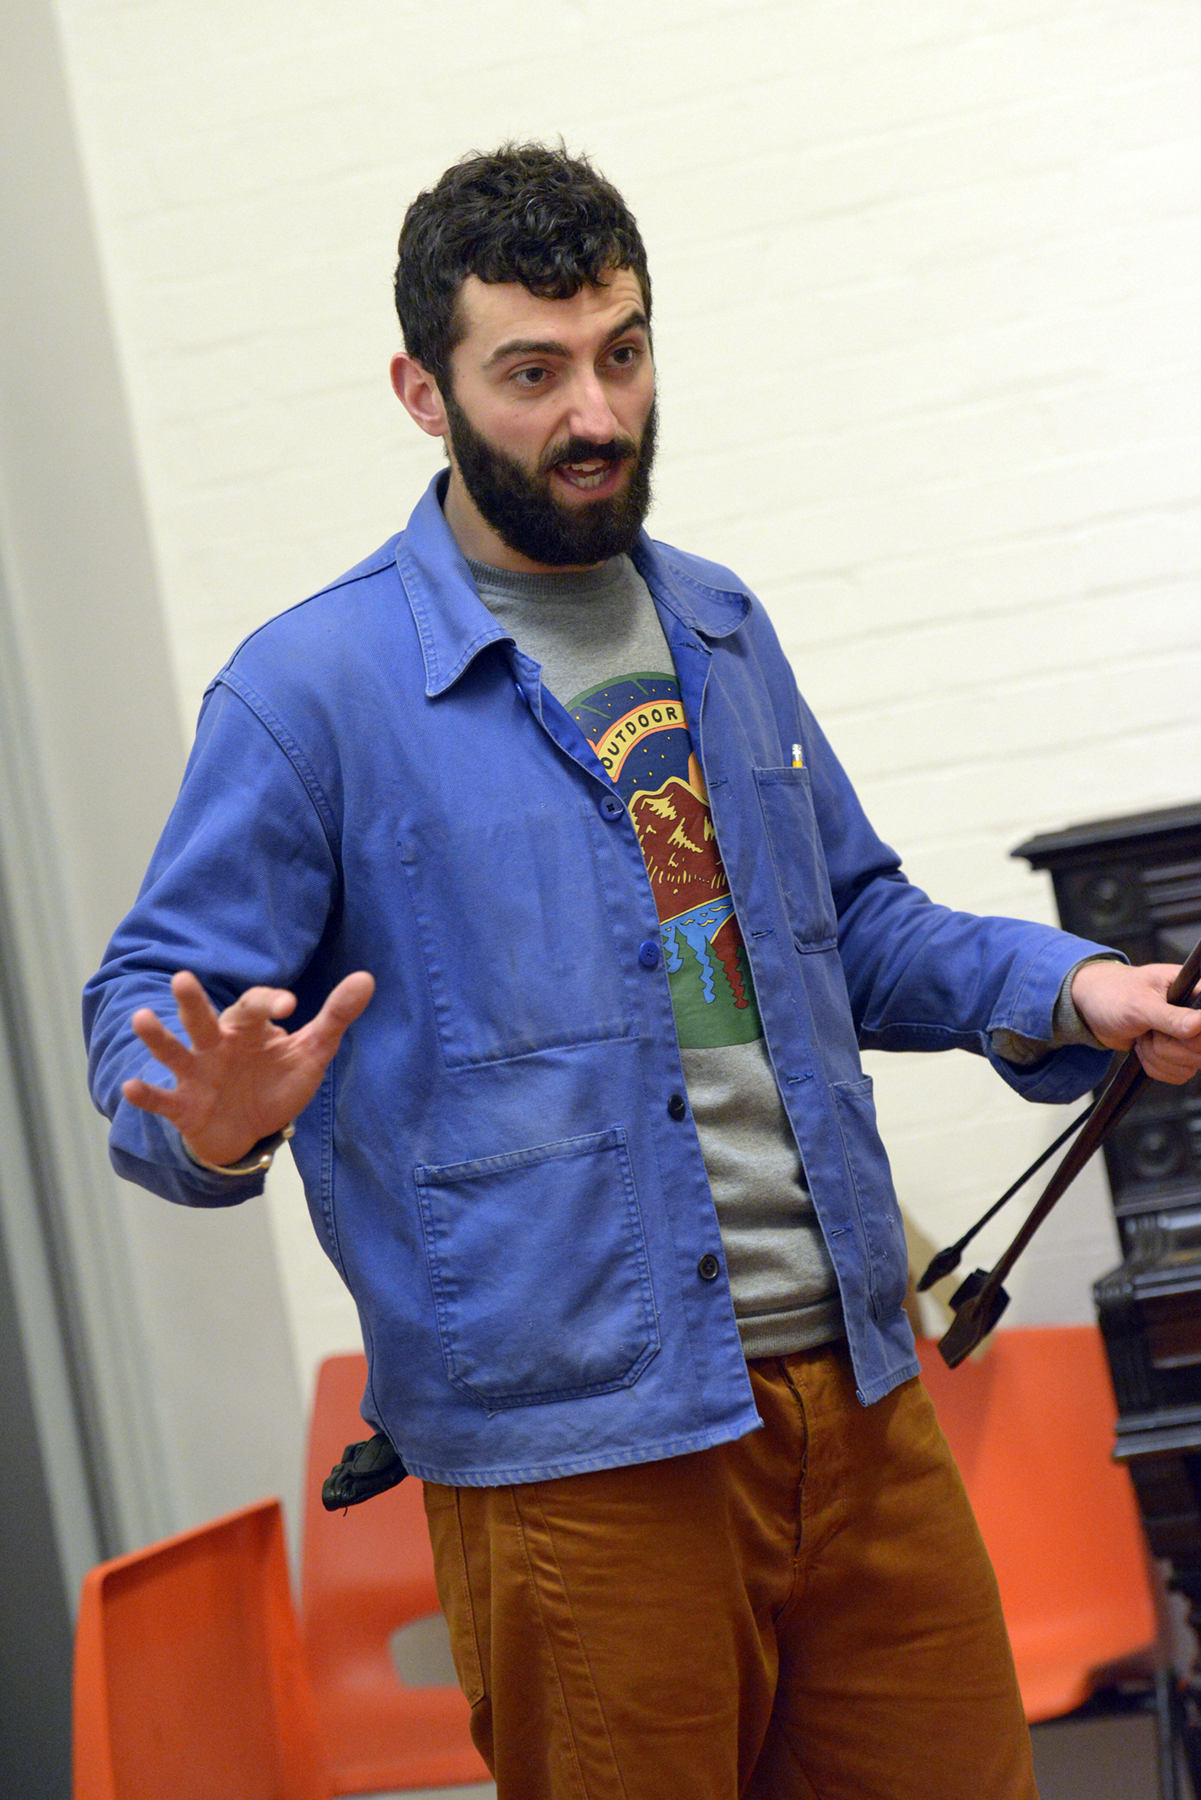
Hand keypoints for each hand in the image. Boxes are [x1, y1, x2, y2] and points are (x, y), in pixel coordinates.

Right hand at [122, 969, 374, 1166]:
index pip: (255, 1007)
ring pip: (174, 1051)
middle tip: (182, 979)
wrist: (249, 1132)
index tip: (290, 1005)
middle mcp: (217, 1045)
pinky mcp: (183, 1106)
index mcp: (248, 1030)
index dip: (269, 1003)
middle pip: (203, 1019)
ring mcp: (197, 1074)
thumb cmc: (276, 1083)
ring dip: (158, 1037)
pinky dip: (145, 1094)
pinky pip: (162, 1099)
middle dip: (193, 1001)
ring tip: (141, 1019)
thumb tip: (367, 978)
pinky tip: (131, 1087)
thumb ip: (335, 1016)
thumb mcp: (311, 1051)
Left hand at [1071, 960, 1200, 1084]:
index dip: (1192, 1036)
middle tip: (1148, 1030)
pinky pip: (1178, 1075)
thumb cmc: (1114, 994)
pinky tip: (1144, 1047)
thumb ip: (1171, 1016)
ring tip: (1143, 1035)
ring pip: (1190, 1066)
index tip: (1167, 1032)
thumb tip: (1200, 1023)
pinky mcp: (1179, 1054)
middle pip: (1200, 1050)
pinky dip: (1155, 1066)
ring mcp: (1190, 1037)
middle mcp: (1196, 1015)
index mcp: (1195, 992)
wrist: (1093, 1007)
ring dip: (1157, 1057)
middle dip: (1166, 1047)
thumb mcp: (1140, 1004)